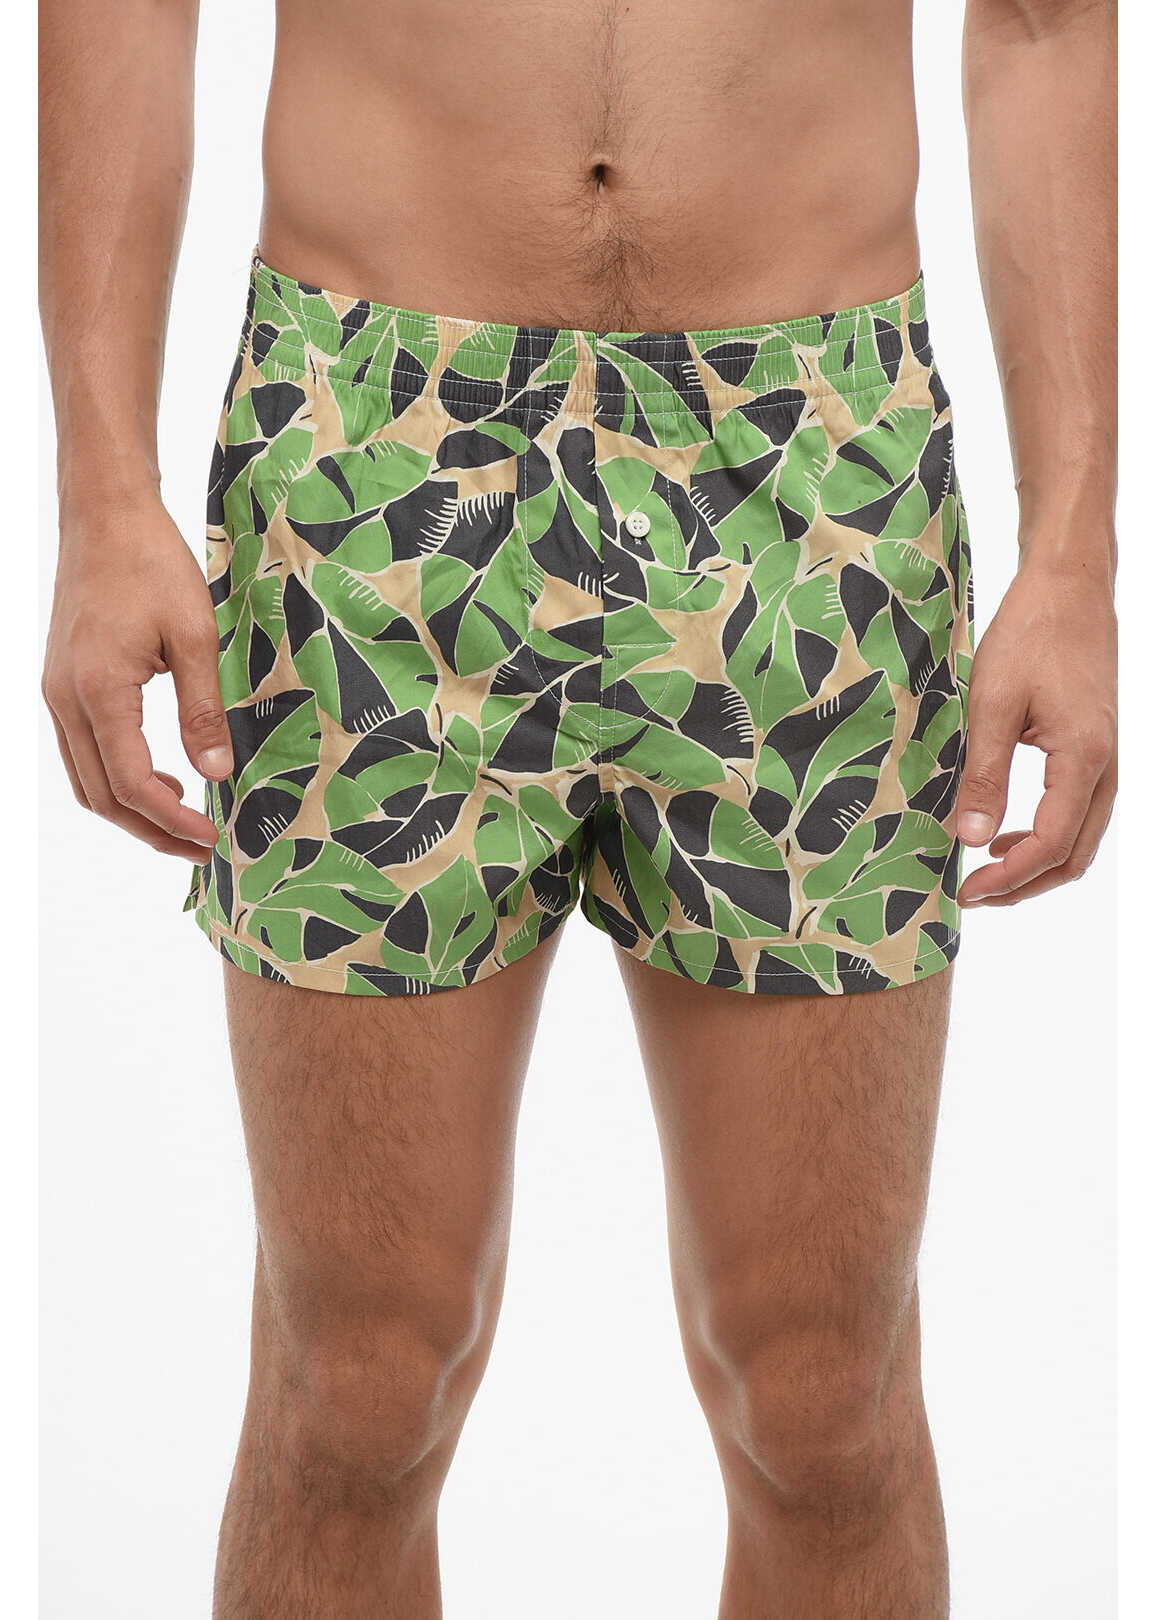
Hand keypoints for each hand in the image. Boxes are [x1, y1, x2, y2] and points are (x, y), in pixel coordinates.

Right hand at [42, 494, 232, 861]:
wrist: (105, 515)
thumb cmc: (151, 563)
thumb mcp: (195, 635)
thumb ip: (204, 709)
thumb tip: (216, 774)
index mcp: (98, 692)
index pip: (131, 784)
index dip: (172, 822)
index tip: (212, 838)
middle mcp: (66, 700)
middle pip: (103, 796)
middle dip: (152, 831)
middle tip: (202, 847)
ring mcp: (57, 693)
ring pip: (87, 779)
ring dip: (133, 810)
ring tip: (184, 821)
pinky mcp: (63, 683)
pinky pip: (83, 751)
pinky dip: (118, 777)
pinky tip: (161, 774)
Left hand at [955, 555, 1116, 906]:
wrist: (1068, 588)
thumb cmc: (1031, 634)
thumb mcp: (992, 702)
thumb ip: (984, 773)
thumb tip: (972, 837)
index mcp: (1083, 759)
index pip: (1051, 845)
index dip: (1008, 878)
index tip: (967, 890)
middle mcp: (1104, 767)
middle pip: (1073, 856)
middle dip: (1023, 885)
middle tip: (972, 892)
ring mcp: (1105, 760)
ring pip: (1079, 840)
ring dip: (1034, 865)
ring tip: (984, 869)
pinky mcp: (1094, 751)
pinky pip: (1078, 814)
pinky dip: (1045, 837)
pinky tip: (1004, 832)